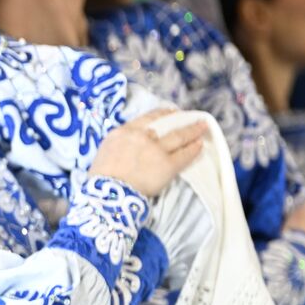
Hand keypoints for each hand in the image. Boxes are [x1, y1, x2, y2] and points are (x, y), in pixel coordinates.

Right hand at [90, 110, 206, 197]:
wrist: (108, 192)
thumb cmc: (101, 175)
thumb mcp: (106, 148)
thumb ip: (121, 140)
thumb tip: (131, 140)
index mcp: (125, 131)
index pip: (148, 118)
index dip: (162, 114)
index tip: (171, 112)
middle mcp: (141, 136)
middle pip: (166, 125)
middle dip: (181, 120)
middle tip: (192, 118)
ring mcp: (156, 150)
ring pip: (179, 137)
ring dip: (193, 131)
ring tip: (202, 127)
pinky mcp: (167, 165)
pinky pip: (184, 155)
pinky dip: (194, 149)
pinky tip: (200, 145)